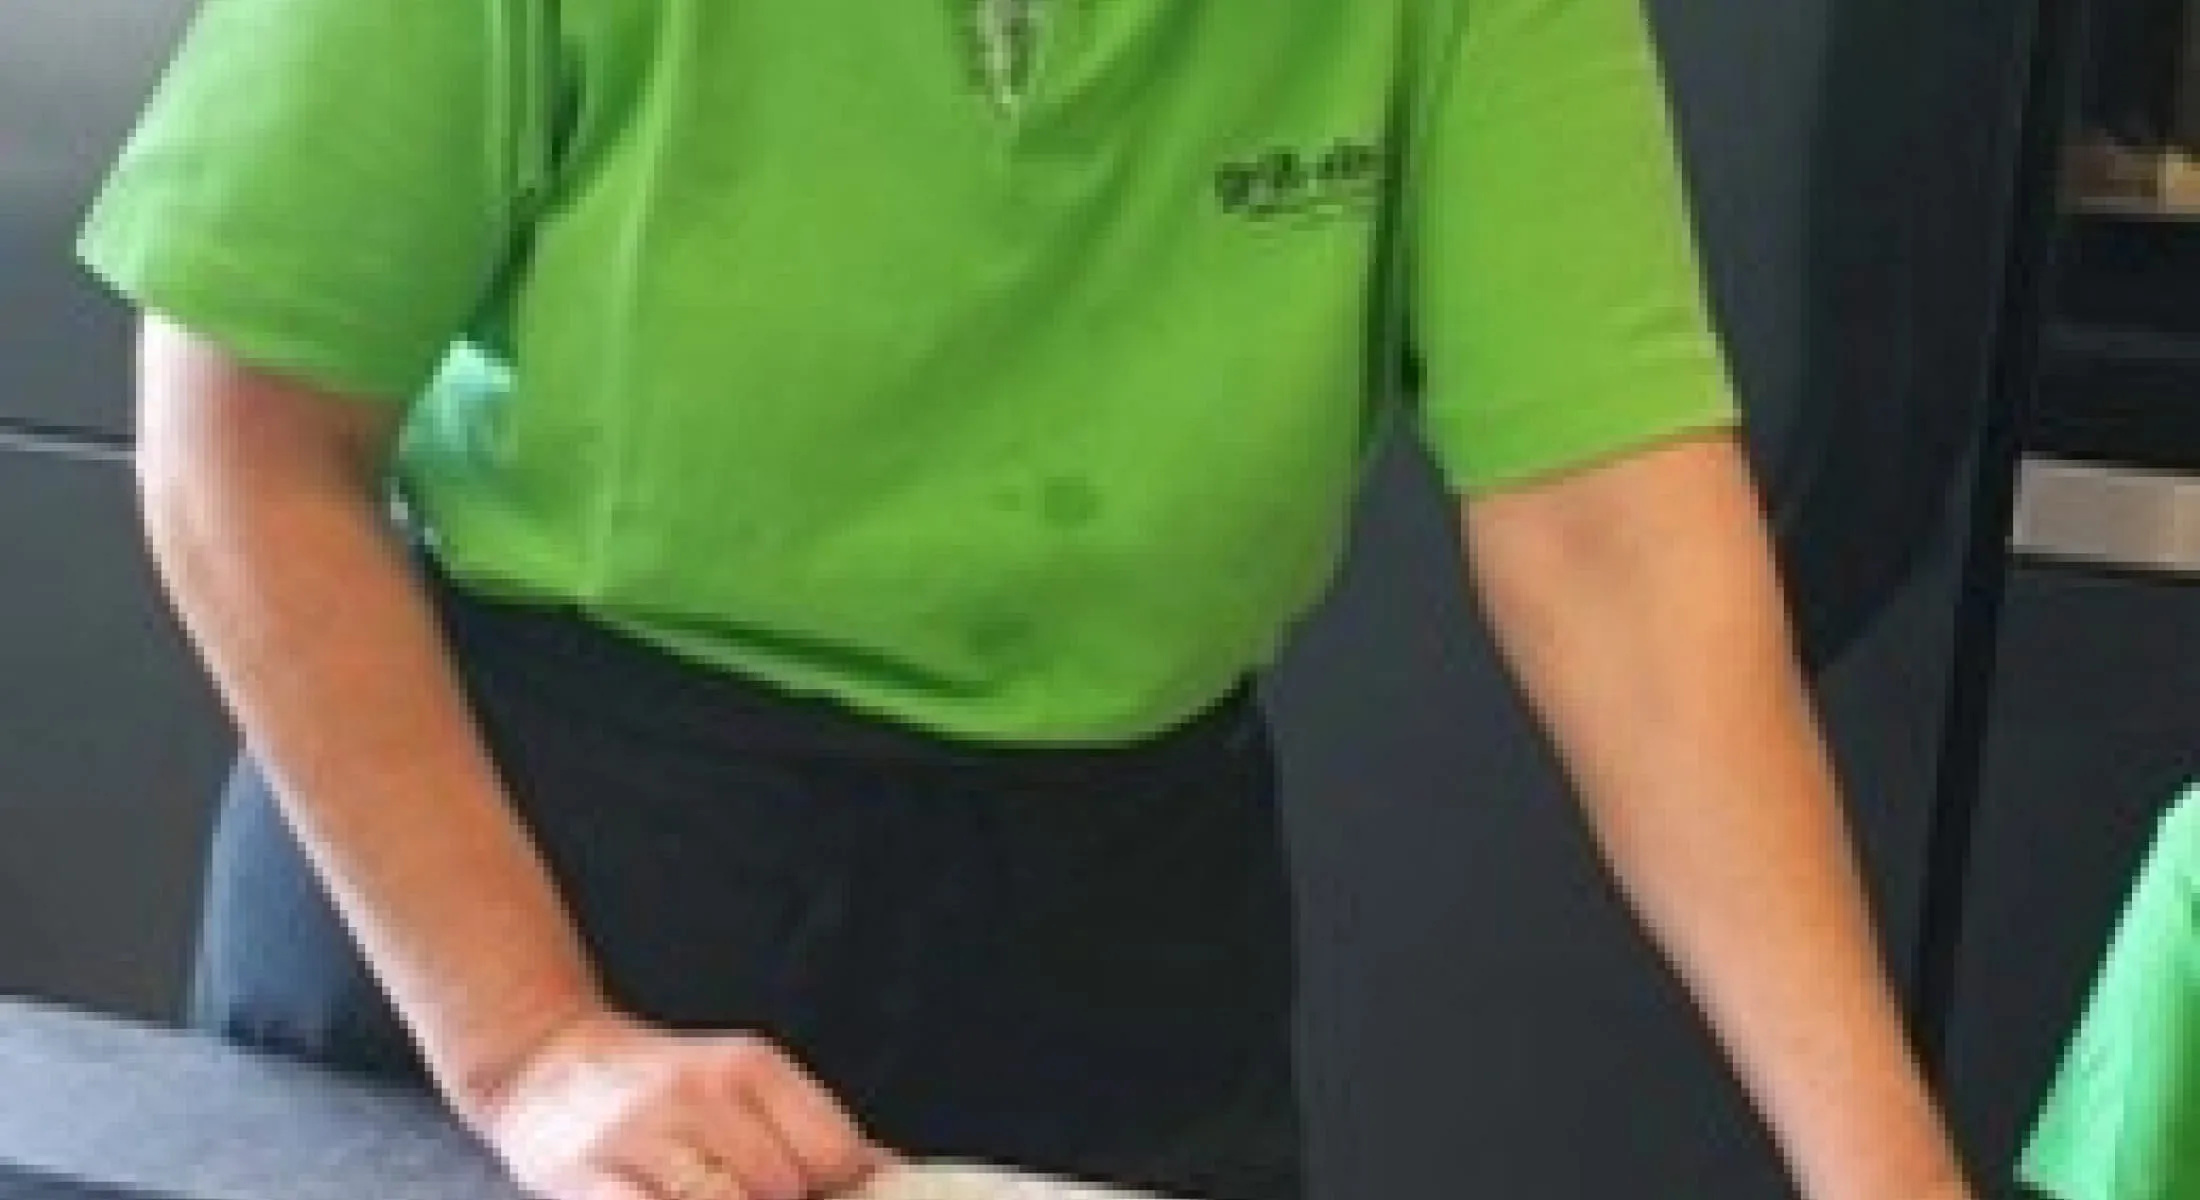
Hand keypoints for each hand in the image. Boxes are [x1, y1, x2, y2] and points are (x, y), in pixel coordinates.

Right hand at [471, 1008, 892, 1199]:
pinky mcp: (588, 1177)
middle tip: (746, 1195)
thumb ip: (816, 1135)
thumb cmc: (664, 1090)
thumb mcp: (747, 1087)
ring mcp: (642, 1135)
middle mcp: (700, 1093)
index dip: (838, 1192)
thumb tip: (897, 1178)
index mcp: (751, 1067)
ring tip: (706, 1196)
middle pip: (782, 1189)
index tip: (819, 1196)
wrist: (548, 1062)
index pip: (836, 1152)